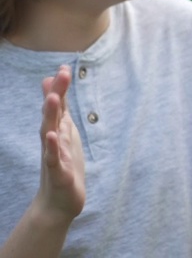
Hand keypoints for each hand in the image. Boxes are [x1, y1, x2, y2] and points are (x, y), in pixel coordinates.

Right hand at [36, 65, 84, 223]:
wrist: (58, 203)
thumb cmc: (63, 165)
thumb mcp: (63, 133)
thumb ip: (59, 111)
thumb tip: (51, 87)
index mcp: (57, 131)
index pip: (58, 106)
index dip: (60, 88)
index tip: (63, 66)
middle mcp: (52, 140)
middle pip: (52, 114)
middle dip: (56, 94)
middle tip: (60, 74)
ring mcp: (53, 155)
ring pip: (50, 133)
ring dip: (50, 116)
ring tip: (52, 98)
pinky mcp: (58, 172)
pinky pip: (54, 158)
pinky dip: (53, 147)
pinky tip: (52, 136)